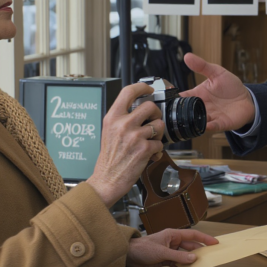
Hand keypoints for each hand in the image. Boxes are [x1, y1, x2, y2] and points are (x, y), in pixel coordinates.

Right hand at [86, 83, 163, 206]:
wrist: (107, 180)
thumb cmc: (109, 158)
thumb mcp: (109, 131)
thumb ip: (122, 119)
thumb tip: (139, 109)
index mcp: (112, 117)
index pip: (128, 92)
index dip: (142, 87)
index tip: (149, 89)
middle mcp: (123, 124)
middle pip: (150, 106)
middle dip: (156, 114)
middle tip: (153, 122)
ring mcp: (134, 136)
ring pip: (159, 124)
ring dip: (158, 134)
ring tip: (150, 142)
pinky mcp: (144, 149)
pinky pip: (160, 143)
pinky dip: (157, 150)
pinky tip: (149, 155)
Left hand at [126, 229, 218, 266]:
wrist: (129, 256)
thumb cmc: (144, 248)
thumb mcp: (163, 252)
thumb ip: (179, 256)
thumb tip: (194, 258)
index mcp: (173, 235)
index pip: (192, 235)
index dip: (204, 238)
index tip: (215, 242)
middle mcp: (173, 242)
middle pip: (190, 246)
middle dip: (200, 251)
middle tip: (211, 257)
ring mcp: (170, 251)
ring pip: (185, 255)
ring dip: (191, 260)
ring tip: (202, 265)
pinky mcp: (165, 259)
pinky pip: (178, 262)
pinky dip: (183, 266)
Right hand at [180, 53, 255, 132]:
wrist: (247, 98)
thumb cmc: (230, 86)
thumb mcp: (216, 72)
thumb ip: (202, 66)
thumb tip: (187, 56)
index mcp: (198, 95)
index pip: (182, 98)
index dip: (174, 100)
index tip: (168, 100)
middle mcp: (202, 107)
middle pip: (187, 112)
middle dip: (181, 114)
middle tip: (174, 114)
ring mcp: (211, 116)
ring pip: (198, 121)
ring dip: (194, 121)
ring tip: (189, 120)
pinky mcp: (221, 123)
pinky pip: (213, 126)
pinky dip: (208, 127)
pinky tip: (205, 126)